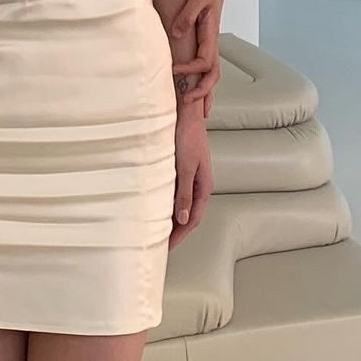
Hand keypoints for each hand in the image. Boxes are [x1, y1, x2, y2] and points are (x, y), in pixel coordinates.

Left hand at [169, 102, 211, 249]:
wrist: (186, 114)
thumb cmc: (188, 136)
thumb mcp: (185, 167)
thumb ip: (184, 193)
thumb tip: (183, 218)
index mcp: (204, 186)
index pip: (193, 219)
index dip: (180, 235)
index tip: (167, 247)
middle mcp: (198, 184)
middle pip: (188, 214)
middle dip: (176, 231)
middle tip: (160, 244)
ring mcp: (190, 177)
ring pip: (181, 204)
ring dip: (171, 217)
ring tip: (157, 230)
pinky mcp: (181, 169)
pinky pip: (175, 192)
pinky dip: (167, 203)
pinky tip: (156, 207)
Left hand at [171, 0, 225, 115]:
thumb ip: (187, 16)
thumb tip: (176, 35)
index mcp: (211, 31)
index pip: (205, 61)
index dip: (191, 70)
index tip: (175, 72)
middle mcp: (212, 37)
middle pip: (212, 72)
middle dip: (202, 90)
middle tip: (185, 101)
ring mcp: (208, 37)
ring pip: (209, 69)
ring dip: (202, 87)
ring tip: (192, 103)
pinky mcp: (203, 33)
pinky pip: (203, 58)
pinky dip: (198, 74)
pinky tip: (189, 80)